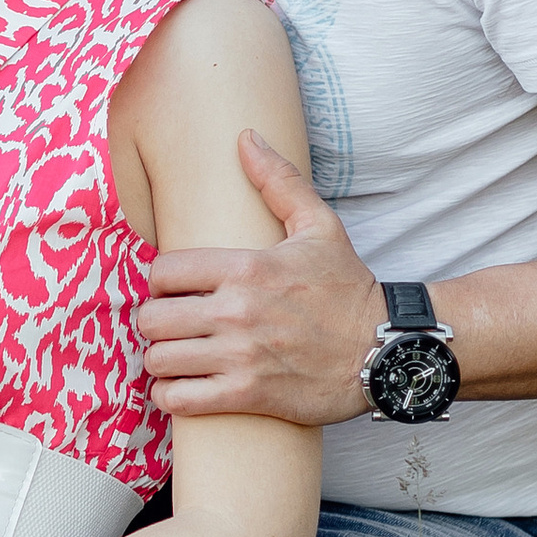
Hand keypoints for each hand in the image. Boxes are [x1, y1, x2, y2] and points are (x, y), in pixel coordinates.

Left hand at [137, 130, 379, 425]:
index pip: (163, 270)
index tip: (174, 289)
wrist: (385, 348)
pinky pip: (180, 400)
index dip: (160, 281)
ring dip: (159, 360)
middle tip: (170, 325)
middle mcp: (237, 311)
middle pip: (152, 317)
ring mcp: (241, 356)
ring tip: (173, 357)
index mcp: (246, 267)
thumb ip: (278, 181)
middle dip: (155, 322)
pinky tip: (179, 388)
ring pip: (159, 359)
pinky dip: (170, 396)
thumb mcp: (320, 226)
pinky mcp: (248, 395)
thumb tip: (246, 137)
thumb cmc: (348, 288)